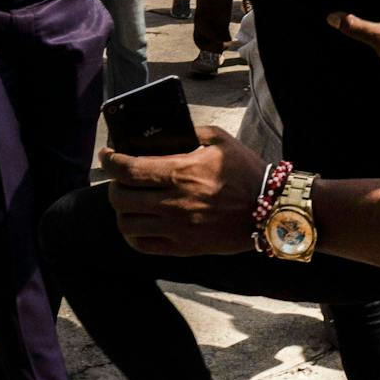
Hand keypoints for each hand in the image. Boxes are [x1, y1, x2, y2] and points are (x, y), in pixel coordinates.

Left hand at [104, 125, 268, 255]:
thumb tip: (160, 132)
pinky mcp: (183, 248)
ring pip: (126, 224)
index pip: (127, 169)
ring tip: (129, 202)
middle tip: (121, 179)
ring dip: (121, 211)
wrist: (271, 211)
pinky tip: (138, 224)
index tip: (107, 155)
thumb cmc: (246, 172)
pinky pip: (142, 246)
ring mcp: (177, 229)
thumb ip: (187, 132)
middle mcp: (173, 203)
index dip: (109, 161)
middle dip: (114, 185)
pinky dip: (132, 235)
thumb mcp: (219, 140)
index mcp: (180, 173)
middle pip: (119, 198)